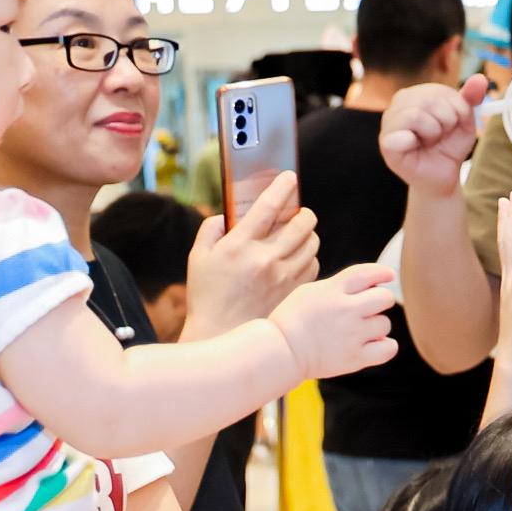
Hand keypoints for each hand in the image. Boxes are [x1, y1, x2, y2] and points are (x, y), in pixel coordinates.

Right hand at [184, 170, 316, 338]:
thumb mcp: (198, 257)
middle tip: (299, 211)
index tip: (289, 177)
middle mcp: (265, 259)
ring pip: (312, 243)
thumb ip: (212, 229)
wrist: (221, 333)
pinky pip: (313, 264)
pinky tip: (298, 256)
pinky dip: (309, 256)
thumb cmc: (207, 294)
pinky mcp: (294, 291)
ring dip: (308, 232)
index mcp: (239, 246)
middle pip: (301, 223)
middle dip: (303, 211)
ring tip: (299, 233)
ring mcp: (283, 276)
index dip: (282, 187)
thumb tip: (229, 214)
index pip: (268, 207)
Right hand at [266, 262, 398, 380]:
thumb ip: (338, 285)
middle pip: (385, 298)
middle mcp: (346, 310)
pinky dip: (384, 346)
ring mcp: (352, 335)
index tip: (388, 276)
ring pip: (385, 324)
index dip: (382, 273)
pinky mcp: (355, 358)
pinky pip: (388, 348)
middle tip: (368, 309)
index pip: (367, 274)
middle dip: (381, 301)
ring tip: (359, 331)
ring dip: (377, 326)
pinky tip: (372, 345)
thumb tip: (368, 284)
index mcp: (333, 290)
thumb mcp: (310, 291)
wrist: (281, 350)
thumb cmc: (293, 320)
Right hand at [378, 76, 494, 197]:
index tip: (453, 124)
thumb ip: (469, 97)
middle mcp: (398, 105)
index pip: (440, 91)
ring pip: (416, 114)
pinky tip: (418, 148)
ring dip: (433, 133)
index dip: (456, 109)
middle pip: (429, 101)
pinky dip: (417, 141)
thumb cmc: (449, 146)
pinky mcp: (386, 144)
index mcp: (416, 95)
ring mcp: (389, 124)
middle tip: (441, 136)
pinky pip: (401, 134)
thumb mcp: (464, 120)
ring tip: (431, 141)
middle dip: (446, 122)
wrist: (444, 176)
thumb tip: (480, 78)